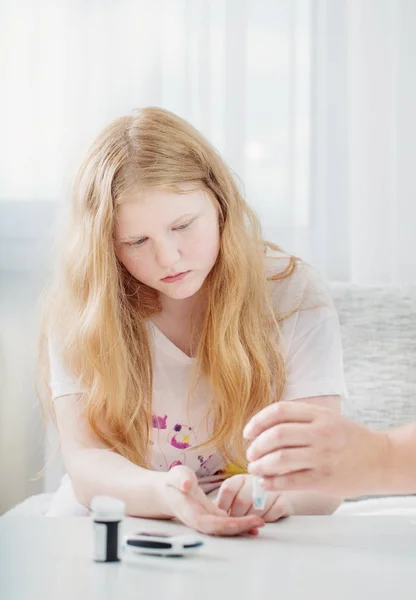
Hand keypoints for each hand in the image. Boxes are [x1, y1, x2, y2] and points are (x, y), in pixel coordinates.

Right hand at [164, 465, 264, 535]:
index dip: (229, 525)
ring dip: (243, 527)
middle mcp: (201, 521)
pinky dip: (240, 522)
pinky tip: (254, 521)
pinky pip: (228, 522)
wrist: (170, 491)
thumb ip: (181, 479)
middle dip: (241, 527)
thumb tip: (186, 485)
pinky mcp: (213, 516)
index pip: (212, 524)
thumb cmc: (174, 482)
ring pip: (227, 528)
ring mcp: (208, 520)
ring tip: (260, 523)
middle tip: (260, 522)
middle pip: (223, 530)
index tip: (245, 522)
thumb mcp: (176, 476)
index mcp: (192, 514)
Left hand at [215, 474, 292, 520]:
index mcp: (240, 479)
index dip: (223, 506)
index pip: (228, 489)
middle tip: (238, 522)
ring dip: (252, 520)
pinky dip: (267, 519)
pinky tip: (265, 517)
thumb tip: (210, 513)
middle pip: (241, 502)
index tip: (223, 515)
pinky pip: (272, 514)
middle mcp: (255, 481)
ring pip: (256, 510)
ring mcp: (271, 490)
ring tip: (252, 519)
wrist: (285, 492)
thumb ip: (225, 502)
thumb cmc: (255, 496)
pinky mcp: (284, 500)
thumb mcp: (238, 495)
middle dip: (237, 517)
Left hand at [244, 401, 390, 497]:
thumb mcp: (327, 418)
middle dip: (256, 446)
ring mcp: (322, 457)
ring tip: (255, 468)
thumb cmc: (348, 438)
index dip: (257, 421)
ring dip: (260, 465)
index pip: (279, 411)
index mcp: (319, 414)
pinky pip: (290, 481)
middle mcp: (320, 433)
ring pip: (279, 459)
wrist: (380, 459)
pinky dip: (272, 482)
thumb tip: (261, 428)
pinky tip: (266, 482)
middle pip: (275, 435)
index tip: (248, 432)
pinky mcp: (324, 479)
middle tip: (250, 453)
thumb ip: (299, 419)